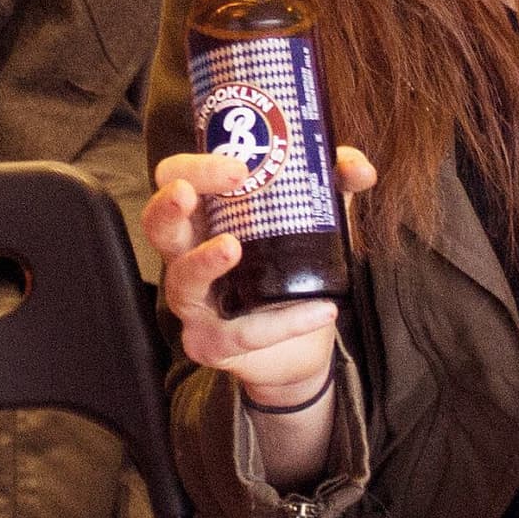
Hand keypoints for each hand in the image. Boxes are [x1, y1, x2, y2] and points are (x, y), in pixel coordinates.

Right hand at [144, 144, 379, 404]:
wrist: (299, 350)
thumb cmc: (291, 274)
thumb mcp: (314, 223)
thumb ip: (332, 189)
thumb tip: (360, 168)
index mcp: (203, 219)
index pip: (175, 179)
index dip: (195, 168)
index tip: (239, 167)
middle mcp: (186, 258)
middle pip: (158, 225)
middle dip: (169, 205)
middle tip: (190, 194)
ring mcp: (194, 304)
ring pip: (182, 281)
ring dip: (202, 261)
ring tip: (231, 248)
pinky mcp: (212, 344)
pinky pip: (242, 334)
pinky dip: (283, 322)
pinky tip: (322, 310)